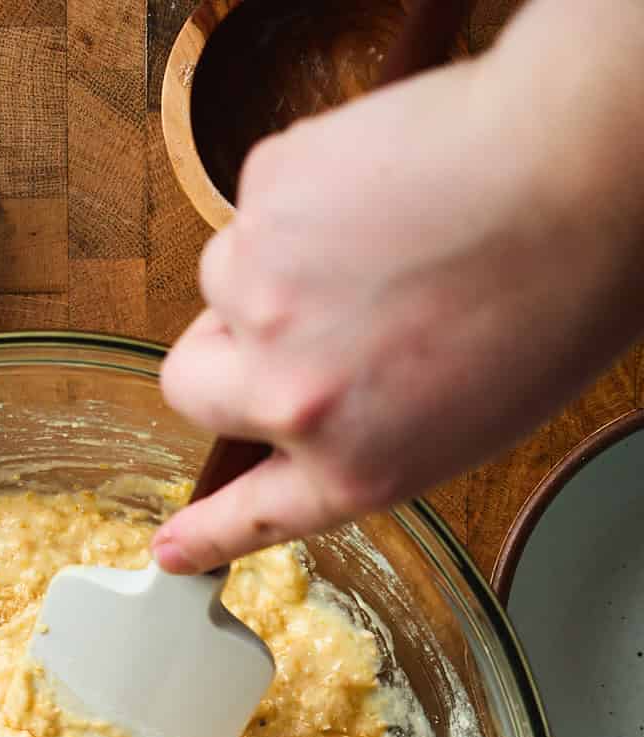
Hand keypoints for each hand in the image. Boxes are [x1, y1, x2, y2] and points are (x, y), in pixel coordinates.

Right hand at [155, 0, 643, 572]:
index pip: (253, 514)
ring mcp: (264, 296)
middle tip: (286, 322)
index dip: (205, 533)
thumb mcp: (470, 419)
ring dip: (272, 263)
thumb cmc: (558, 293)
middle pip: (192, 385)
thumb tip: (305, 417)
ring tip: (370, 238)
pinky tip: (374, 186)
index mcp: (354, 466)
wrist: (580, 171)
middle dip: (222, 356)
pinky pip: (257, 200)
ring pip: (222, 280)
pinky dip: (302, 193)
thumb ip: (367, 434)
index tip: (169, 551)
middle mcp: (293, 397)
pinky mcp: (264, 200)